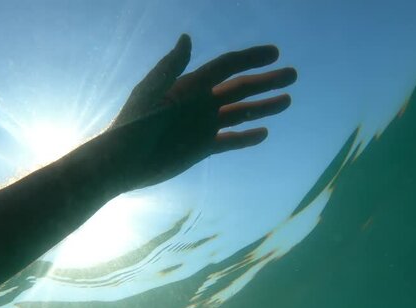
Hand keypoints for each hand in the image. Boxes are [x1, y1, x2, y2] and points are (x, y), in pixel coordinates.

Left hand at [103, 34, 295, 188]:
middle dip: (266, 81)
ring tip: (287, 100)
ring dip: (263, 107)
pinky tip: (264, 133)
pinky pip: (230, 141)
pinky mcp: (202, 148)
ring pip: (240, 113)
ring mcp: (203, 125)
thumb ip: (170, 68)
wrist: (123, 162)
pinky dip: (246, 138)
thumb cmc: (132, 124)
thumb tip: (187, 38)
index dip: (250, 58)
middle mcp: (201, 102)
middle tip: (292, 75)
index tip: (275, 53)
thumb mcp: (150, 92)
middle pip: (240, 88)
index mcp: (190, 85)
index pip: (226, 67)